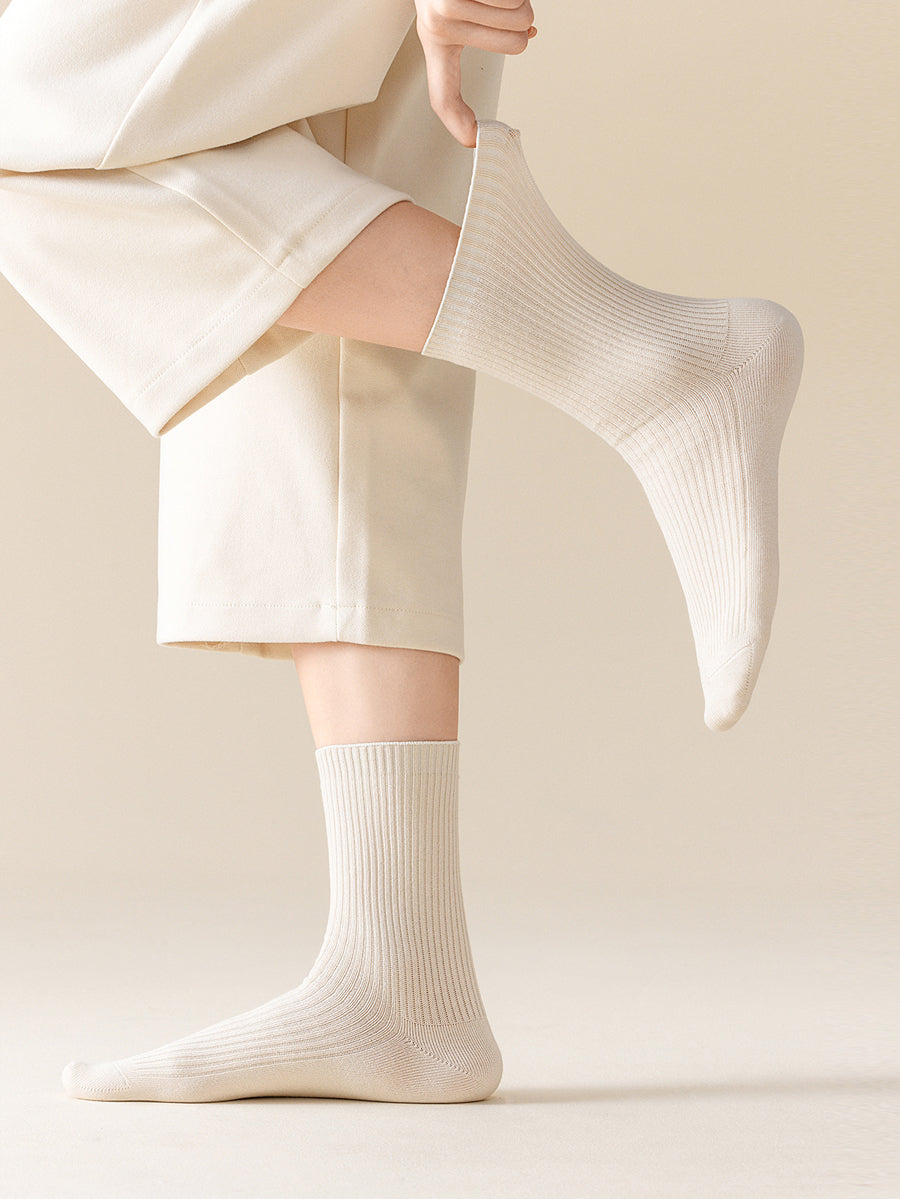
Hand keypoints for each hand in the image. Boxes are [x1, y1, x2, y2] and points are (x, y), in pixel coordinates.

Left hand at [414, 0, 536, 146]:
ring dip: (521, 2)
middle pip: (516, 44)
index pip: (443, 96)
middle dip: (521, 24)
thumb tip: (527, 36)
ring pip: (521, 19)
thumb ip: (486, 29)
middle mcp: (437, 25)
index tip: (473, 141)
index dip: (458, 124)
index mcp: (436, 39)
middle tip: (501, 6)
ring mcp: (448, 5)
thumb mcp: (455, 8)